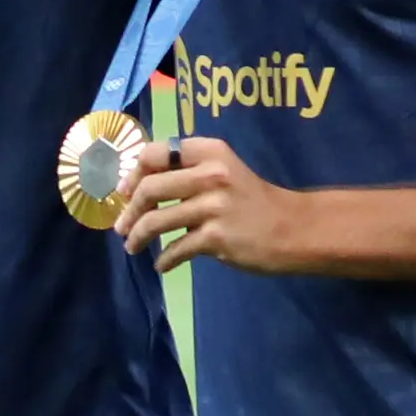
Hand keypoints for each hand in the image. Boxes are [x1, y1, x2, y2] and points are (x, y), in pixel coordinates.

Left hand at [116, 137, 307, 273]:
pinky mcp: (217, 237)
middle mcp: (212, 174)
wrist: (293, 229)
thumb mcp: (224, 173)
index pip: (156, 153)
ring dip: (137, 237)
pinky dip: (163, 260)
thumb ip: (188, 174)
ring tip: (133, 247)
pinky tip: (161, 264)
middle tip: (122, 227)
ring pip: (156, 221)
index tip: (125, 191)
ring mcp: (214, 206)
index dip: (133, 173)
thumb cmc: (252, 202)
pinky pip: (175, 249)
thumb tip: (138, 189)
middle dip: (129, 211)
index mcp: (210, 152)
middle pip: (150, 188)